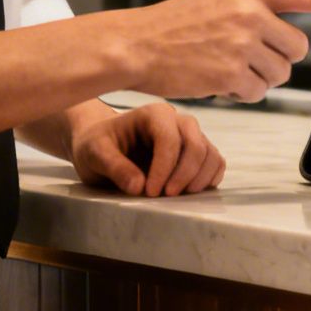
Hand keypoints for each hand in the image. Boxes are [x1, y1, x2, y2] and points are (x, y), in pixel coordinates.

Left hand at [70, 102, 224, 196]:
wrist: (102, 147)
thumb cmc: (97, 147)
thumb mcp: (94, 154)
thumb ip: (114, 167)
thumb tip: (138, 186)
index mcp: (153, 114)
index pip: (170, 139)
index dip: (164, 168)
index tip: (149, 192)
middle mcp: (177, 120)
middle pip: (196, 145)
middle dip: (184, 174)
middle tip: (165, 196)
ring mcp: (190, 136)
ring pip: (210, 154)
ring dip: (198, 179)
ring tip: (176, 196)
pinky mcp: (197, 151)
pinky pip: (216, 162)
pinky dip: (209, 179)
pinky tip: (189, 191)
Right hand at [109, 0, 310, 102]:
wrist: (136, 44)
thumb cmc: (177, 25)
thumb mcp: (220, 0)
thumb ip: (256, 8)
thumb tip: (294, 36)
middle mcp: (250, 11)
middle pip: (298, 47)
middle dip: (281, 58)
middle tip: (250, 57)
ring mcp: (241, 42)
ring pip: (280, 72)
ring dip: (260, 77)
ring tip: (226, 65)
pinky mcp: (230, 71)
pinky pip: (258, 91)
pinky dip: (242, 92)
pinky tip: (217, 80)